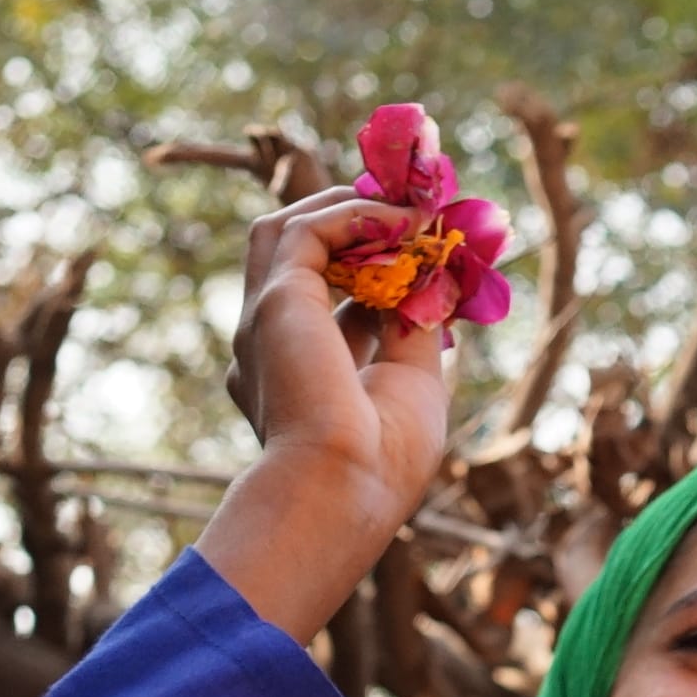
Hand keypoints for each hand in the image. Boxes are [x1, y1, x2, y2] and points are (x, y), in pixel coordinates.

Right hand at [196, 187, 452, 637]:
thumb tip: (432, 276)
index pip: (327, 299)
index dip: (372, 264)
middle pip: (296, 254)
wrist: (341, 489)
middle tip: (412, 210)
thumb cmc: (381, 461)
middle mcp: (269, 345)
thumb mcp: (412, 381)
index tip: (420, 246)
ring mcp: (264, 321)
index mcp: (294, 375)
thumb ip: (414, 324)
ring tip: (408, 207)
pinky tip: (404, 221)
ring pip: (286, 231)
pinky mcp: (275, 300)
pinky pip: (307, 230)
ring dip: (349, 209)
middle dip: (352, 222)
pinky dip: (355, 215)